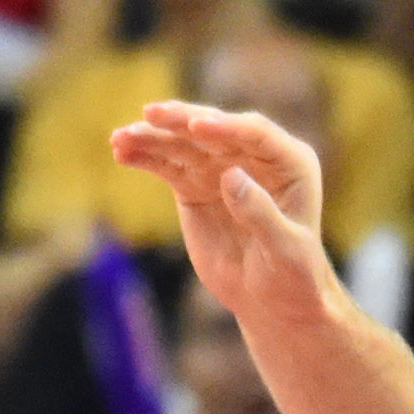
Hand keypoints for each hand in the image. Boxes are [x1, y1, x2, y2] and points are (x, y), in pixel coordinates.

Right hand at [113, 100, 343, 334]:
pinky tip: (121, 151)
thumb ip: (261, 214)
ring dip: (152, 137)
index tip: (195, 126)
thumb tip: (230, 175)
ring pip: (184, 144)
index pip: (255, 134)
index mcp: (289, 162)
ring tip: (120, 137)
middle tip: (150, 114)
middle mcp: (254, 156)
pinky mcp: (195, 184)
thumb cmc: (293, 276)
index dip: (225, 127)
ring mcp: (221, 167)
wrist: (272, 299)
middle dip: (181, 120)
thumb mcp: (285, 250)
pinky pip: (168, 165)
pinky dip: (145, 157)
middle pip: (214, 129)